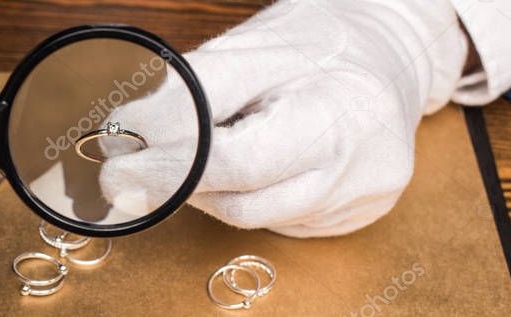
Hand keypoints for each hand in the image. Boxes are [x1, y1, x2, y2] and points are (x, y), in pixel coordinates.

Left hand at [99, 0, 468, 236]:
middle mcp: (357, 159)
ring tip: (201, 152)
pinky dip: (246, 196)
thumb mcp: (252, 47)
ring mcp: (361, 195)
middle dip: (175, 183)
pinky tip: (253, 166)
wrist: (391, 57)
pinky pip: (277, 221)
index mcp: (335, 105)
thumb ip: (194, 93)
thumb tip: (129, 137)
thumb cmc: (316, 45)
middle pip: (240, 196)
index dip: (168, 162)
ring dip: (206, 191)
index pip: (235, 156)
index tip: (120, 157)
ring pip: (251, 215)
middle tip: (125, 173)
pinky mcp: (355, 217)